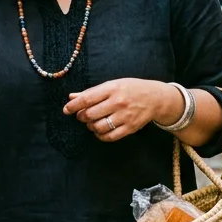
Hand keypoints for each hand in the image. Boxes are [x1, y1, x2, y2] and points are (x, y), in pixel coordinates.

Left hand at [63, 78, 178, 142]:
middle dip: (82, 117)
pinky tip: (100, 131)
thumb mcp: (112, 85)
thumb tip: (72, 97)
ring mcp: (124, 116)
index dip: (74, 106)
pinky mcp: (130, 128)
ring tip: (91, 123)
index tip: (66, 110)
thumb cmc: (130, 89)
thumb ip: (92, 92)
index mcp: (112, 89)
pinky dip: (100, 136)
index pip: (87, 99)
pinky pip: (110, 136)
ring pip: (98, 127)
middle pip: (91, 114)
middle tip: (82, 116)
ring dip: (90, 126)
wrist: (155, 98)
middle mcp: (118, 102)